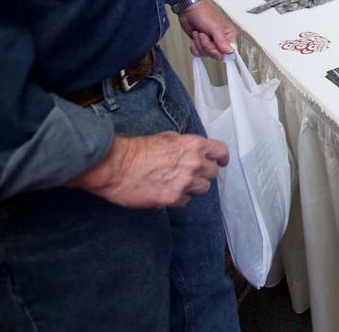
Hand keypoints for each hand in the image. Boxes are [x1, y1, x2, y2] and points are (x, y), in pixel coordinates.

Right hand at [69, 132, 228, 207]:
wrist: (116, 166)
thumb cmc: (137, 150)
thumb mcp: (166, 138)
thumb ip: (185, 145)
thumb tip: (192, 151)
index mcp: (194, 145)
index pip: (220, 151)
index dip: (222, 158)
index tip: (221, 162)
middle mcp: (194, 163)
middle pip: (213, 173)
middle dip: (204, 173)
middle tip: (191, 174)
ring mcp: (185, 182)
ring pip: (202, 188)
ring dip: (193, 187)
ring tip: (176, 183)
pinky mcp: (174, 198)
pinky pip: (185, 200)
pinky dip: (178, 197)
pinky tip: (165, 191)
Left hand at [178, 0, 235, 57]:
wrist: (189, 10)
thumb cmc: (204, 13)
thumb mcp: (215, 27)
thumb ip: (223, 41)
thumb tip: (230, 52)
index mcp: (229, 35)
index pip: (229, 52)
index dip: (221, 52)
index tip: (214, 47)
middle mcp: (221, 41)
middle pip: (216, 55)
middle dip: (207, 46)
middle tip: (204, 35)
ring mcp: (211, 43)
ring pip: (206, 54)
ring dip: (199, 44)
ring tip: (200, 33)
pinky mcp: (201, 44)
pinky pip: (199, 54)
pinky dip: (194, 47)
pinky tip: (195, 38)